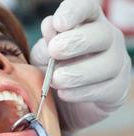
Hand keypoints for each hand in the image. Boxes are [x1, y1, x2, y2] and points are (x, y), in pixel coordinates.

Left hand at [31, 0, 131, 132]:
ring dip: (78, 73)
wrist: (63, 102)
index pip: (86, 8)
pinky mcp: (117, 88)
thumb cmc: (53, 70)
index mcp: (87, 24)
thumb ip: (46, 43)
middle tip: (54, 51)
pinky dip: (83, 92)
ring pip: (108, 64)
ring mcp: (116, 63)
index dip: (74, 12)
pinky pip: (107, 89)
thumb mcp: (43, 56)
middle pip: (102, 34)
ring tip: (55, 80)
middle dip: (76, 42)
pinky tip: (64, 93)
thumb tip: (49, 25)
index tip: (58, 23)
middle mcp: (106, 39)